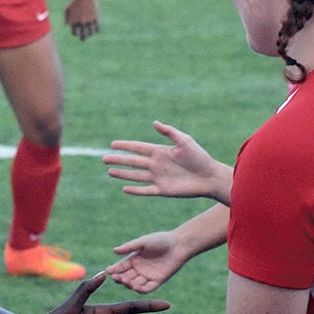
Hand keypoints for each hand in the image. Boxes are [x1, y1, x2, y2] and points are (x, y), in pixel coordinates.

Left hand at [64, 0, 99, 40]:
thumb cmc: (75, 1)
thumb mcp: (68, 9)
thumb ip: (66, 18)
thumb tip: (67, 25)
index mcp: (74, 21)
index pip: (75, 33)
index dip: (76, 33)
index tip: (78, 31)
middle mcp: (81, 22)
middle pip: (83, 35)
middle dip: (83, 37)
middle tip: (84, 38)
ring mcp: (89, 20)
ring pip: (91, 33)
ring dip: (90, 33)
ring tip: (90, 32)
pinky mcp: (96, 17)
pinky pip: (98, 28)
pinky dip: (96, 30)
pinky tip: (96, 28)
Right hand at [104, 121, 230, 200]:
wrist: (210, 176)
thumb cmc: (200, 157)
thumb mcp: (184, 140)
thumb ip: (169, 132)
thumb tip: (153, 123)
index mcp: (161, 151)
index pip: (138, 148)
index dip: (125, 146)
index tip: (112, 144)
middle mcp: (157, 164)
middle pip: (133, 162)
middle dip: (119, 160)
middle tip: (104, 159)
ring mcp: (159, 178)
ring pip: (136, 176)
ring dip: (123, 174)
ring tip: (109, 172)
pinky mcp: (163, 190)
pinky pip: (146, 190)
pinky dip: (135, 190)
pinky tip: (124, 188)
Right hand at [108, 230, 188, 293]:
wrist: (179, 244)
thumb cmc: (160, 240)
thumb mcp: (143, 242)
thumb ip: (129, 247)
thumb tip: (114, 250)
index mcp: (133, 259)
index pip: (121, 267)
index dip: (115, 269)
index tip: (108, 271)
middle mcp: (139, 269)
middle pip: (126, 277)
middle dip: (120, 278)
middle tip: (116, 277)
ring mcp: (148, 276)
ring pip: (135, 284)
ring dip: (129, 284)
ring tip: (126, 281)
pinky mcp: (157, 281)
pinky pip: (147, 288)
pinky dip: (141, 289)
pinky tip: (135, 287)